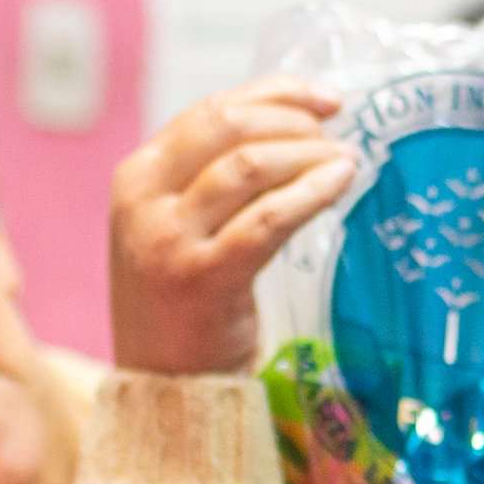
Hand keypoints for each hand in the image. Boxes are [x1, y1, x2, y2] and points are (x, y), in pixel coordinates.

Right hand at [107, 78, 358, 374]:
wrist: (164, 390)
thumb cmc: (184, 305)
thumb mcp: (179, 227)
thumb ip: (212, 179)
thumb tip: (294, 126)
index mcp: (136, 177)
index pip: (210, 110)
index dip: (273, 94)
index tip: (323, 98)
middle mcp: (144, 200)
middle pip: (229, 127)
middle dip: (294, 120)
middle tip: (336, 134)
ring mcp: (168, 239)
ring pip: (250, 166)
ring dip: (309, 154)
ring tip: (346, 160)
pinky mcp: (203, 278)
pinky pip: (268, 219)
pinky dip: (310, 192)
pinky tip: (340, 183)